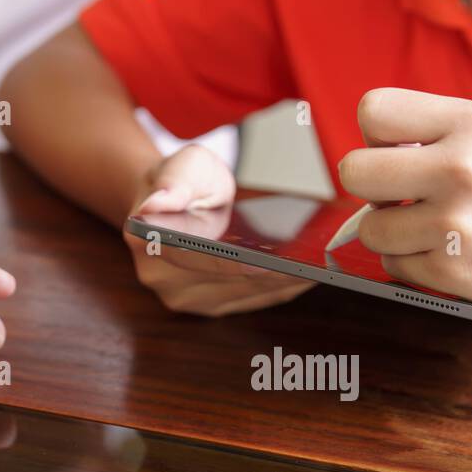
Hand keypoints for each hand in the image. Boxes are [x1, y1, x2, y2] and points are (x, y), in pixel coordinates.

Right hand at [126, 144, 313, 315]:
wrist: (175, 201)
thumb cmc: (183, 180)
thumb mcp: (181, 165)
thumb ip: (172, 183)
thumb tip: (155, 205)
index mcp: (148, 243)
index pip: (199, 259)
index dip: (237, 262)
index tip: (274, 261)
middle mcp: (163, 280)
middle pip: (230, 282)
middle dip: (274, 272)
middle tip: (316, 262)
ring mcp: (187, 298)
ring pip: (247, 295)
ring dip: (285, 283)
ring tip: (322, 267)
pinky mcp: (211, 306)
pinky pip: (254, 301)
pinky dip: (283, 288)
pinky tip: (310, 274)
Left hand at [338, 88, 471, 316]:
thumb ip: (427, 137)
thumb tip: (358, 165)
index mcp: (470, 122)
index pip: (374, 112)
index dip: (375, 137)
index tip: (396, 154)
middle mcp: (461, 167)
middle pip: (354, 170)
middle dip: (369, 188)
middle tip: (398, 196)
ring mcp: (455, 222)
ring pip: (370, 228)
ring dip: (393, 233)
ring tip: (436, 228)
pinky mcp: (453, 269)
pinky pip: (394, 265)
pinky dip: (414, 263)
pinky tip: (452, 253)